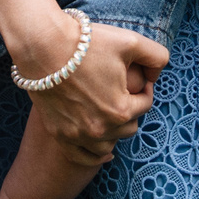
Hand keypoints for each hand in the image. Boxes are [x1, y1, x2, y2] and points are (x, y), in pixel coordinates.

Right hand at [7, 15, 166, 161]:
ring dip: (114, 131)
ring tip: (110, 113)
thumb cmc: (86, 42)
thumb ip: (156, 57)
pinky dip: (94, 156)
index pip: (145, 104)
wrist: (42, 45)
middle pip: (129, 126)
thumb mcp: (131, 42)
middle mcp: (100, 129)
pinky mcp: (59, 133)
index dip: (144, 87)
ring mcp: (77, 134)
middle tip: (121, 91)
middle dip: (130, 110)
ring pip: (108, 144)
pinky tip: (104, 152)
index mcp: (121, 110)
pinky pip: (81, 156)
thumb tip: (156, 75)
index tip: (134, 75)